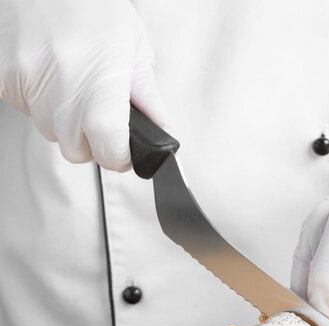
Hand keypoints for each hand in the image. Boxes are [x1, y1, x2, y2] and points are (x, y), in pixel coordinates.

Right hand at [0, 0, 166, 170]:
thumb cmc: (91, 3)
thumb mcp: (134, 45)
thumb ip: (148, 97)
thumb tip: (161, 131)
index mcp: (100, 83)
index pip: (110, 151)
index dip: (121, 157)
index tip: (126, 150)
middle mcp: (61, 87)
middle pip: (77, 151)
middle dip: (93, 140)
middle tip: (101, 112)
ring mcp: (27, 84)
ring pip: (52, 133)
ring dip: (67, 120)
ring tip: (75, 82)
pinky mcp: (5, 79)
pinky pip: (28, 112)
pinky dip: (42, 102)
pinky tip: (52, 75)